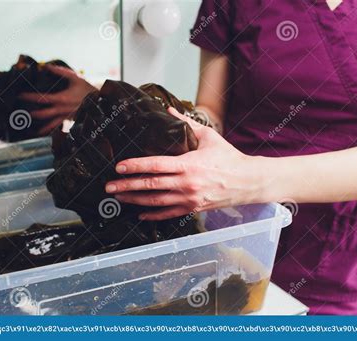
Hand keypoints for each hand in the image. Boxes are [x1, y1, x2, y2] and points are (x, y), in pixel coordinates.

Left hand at [19, 65, 96, 134]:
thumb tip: (47, 66)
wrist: (100, 100)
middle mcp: (62, 110)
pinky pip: (58, 127)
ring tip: (31, 127)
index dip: (29, 97)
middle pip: (43, 114)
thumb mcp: (74, 77)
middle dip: (31, 113)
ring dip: (40, 126)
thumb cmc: (86, 88)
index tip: (20, 95)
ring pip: (50, 125)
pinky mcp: (69, 120)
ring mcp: (66, 117)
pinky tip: (44, 133)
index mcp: (61, 98)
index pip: (41, 99)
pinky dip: (50, 131)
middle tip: (21, 112)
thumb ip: (60, 72)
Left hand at [105, 108, 264, 219]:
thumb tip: (167, 109)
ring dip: (134, 199)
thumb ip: (186, 123)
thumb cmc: (227, 158)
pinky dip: (152, 215)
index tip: (119, 166)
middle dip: (127, 186)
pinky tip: (139, 214)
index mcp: (188, 164)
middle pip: (150, 185)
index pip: (155, 165)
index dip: (135, 166)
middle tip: (109, 186)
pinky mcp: (192, 208)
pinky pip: (167, 214)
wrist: (247, 181)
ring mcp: (188, 199)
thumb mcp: (208, 136)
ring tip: (118, 197)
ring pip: (155, 202)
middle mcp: (186, 184)